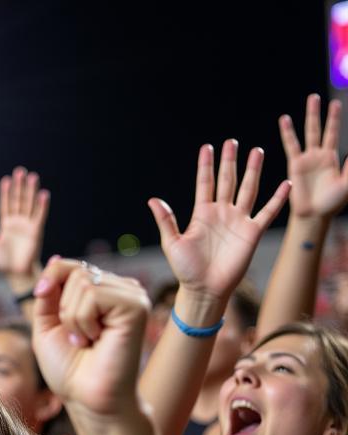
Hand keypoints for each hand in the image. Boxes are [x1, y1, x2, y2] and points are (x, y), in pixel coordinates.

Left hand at [0, 167, 49, 278]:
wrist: (16, 275)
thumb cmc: (3, 263)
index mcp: (6, 225)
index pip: (5, 205)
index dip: (6, 193)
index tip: (6, 180)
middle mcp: (17, 222)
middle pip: (18, 200)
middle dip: (19, 186)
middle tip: (20, 171)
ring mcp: (27, 226)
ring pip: (29, 205)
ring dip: (31, 191)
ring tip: (32, 176)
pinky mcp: (36, 232)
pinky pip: (39, 216)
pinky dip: (41, 206)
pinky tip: (43, 194)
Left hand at [32, 259, 148, 417]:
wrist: (87, 398)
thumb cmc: (69, 369)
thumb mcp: (47, 325)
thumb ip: (49, 293)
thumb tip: (57, 258)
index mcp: (101, 292)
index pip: (71, 266)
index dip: (51, 278)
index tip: (41, 295)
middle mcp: (119, 290)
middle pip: (75, 272)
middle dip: (63, 309)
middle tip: (76, 338)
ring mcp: (131, 295)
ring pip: (83, 282)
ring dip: (72, 319)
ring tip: (86, 341)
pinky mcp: (136, 305)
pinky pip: (94, 294)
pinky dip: (84, 321)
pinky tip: (95, 339)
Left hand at [148, 141, 289, 304]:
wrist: (204, 289)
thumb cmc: (186, 269)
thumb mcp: (172, 243)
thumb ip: (166, 221)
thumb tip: (152, 200)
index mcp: (202, 214)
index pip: (205, 184)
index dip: (206, 166)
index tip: (207, 147)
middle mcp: (221, 213)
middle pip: (227, 181)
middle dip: (230, 162)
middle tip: (232, 142)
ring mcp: (238, 221)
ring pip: (248, 190)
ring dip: (253, 171)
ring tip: (257, 151)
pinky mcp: (252, 232)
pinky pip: (267, 212)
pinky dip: (277, 199)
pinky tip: (286, 184)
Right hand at [280, 94, 347, 221]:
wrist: (314, 215)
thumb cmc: (332, 202)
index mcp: (332, 158)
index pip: (333, 133)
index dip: (334, 119)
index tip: (336, 103)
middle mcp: (318, 156)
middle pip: (319, 129)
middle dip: (318, 113)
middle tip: (315, 97)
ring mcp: (306, 159)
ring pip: (307, 133)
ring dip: (307, 117)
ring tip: (307, 101)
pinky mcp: (295, 165)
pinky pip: (292, 145)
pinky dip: (288, 132)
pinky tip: (285, 119)